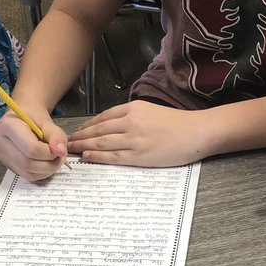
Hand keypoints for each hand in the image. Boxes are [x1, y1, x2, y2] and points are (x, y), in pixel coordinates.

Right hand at [0, 109, 67, 179]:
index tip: (60, 149)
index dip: (49, 152)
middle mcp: (0, 142)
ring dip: (48, 169)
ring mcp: (2, 156)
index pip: (31, 148)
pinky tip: (46, 162)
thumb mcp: (46, 120)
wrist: (23, 117)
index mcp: (7, 126)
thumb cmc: (32, 117)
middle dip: (49, 163)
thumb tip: (61, 152)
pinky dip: (42, 172)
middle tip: (60, 156)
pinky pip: (28, 176)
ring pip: (28, 173)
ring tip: (54, 158)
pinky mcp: (8, 165)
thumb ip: (55, 135)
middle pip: (28, 163)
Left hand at [67, 101, 208, 166]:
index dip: (87, 125)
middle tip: (68, 141)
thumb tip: (112, 125)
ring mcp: (135, 140)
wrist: (197, 132)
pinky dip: (98, 156)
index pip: (103, 117)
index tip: (77, 130)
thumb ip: (132, 116)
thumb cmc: (177, 123)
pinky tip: (88, 156)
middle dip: (81, 136)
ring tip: (73, 149)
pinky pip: (114, 156)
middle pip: (98, 129)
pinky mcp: (141, 155)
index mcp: (134, 108)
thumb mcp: (151, 111)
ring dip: (84, 146)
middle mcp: (132, 122)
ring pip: (102, 142)